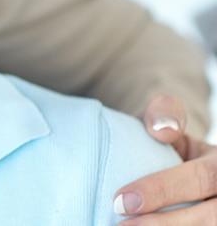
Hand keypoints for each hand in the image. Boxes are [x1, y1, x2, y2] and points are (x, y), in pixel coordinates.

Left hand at [114, 95, 216, 222]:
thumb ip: (164, 115)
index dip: (161, 191)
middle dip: (165, 224)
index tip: (121, 201)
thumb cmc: (175, 148)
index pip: (201, 178)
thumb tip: (162, 130)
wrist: (193, 169)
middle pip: (210, 218)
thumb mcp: (174, 126)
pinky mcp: (215, 223)